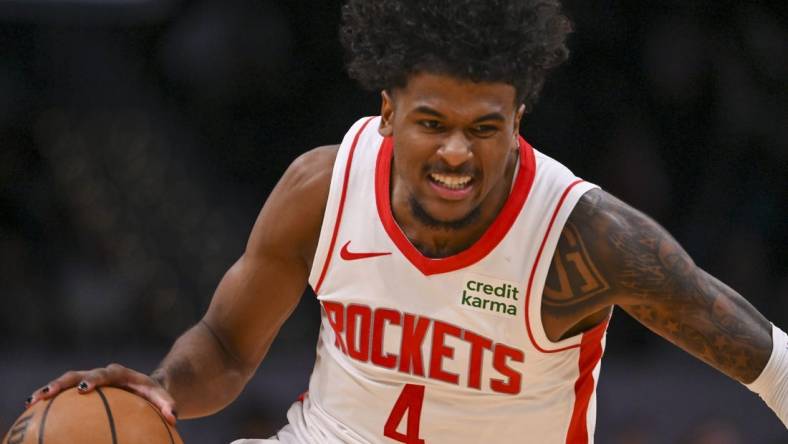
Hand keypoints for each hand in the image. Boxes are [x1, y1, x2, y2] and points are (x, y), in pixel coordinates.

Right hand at [26, 363, 177, 424]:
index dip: (94, 378)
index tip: (83, 387)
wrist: (145, 387)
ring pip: (65, 382)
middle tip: (48, 394)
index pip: (106, 373)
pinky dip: (49, 402)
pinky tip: (32, 413)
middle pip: (78, 374)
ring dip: (48, 390)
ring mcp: (89, 380)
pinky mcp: (81, 390)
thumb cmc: (152, 394)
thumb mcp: (162, 397)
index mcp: (119, 374)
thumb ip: (168, 404)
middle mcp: (101, 374)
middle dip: (62, 383)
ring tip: (31, 402)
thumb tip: (174, 417)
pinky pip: (63, 395)